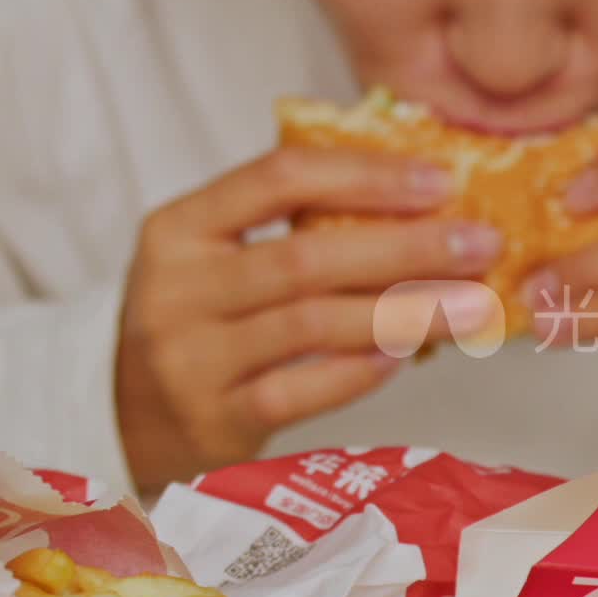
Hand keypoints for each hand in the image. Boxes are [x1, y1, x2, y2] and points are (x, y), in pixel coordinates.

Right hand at [115, 147, 504, 488]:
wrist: (117, 409)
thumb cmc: (196, 316)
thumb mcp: (212, 254)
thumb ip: (288, 220)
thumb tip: (421, 191)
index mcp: (178, 227)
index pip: (278, 178)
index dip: (365, 175)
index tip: (441, 180)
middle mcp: (177, 288)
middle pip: (306, 256)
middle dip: (406, 247)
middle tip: (481, 244)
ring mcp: (191, 359)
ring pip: (314, 325)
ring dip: (405, 312)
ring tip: (472, 307)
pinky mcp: (214, 421)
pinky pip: (304, 391)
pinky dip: (362, 369)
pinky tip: (409, 354)